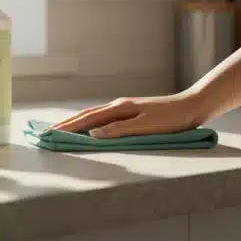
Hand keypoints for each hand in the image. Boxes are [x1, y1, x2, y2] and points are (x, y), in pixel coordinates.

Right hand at [50, 93, 214, 137]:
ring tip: (60, 129)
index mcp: (119, 109)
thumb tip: (93, 134)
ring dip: (75, 122)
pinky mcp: (130, 112)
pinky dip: (88, 122)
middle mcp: (117, 106)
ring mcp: (123, 108)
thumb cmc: (172, 119)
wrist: (193, 106)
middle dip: (65, 124)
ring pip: (92, 116)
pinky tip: (87, 127)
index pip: (87, 120)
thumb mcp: (146, 126)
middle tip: (47, 131)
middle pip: (85, 115)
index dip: (68, 127)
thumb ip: (119, 130)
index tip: (51, 133)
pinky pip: (102, 118)